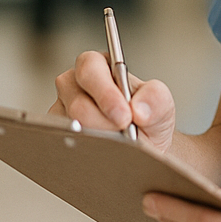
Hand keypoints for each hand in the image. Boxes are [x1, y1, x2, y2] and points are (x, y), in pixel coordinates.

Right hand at [51, 49, 176, 152]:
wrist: (142, 147)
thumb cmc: (147, 118)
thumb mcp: (161, 104)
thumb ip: (155, 99)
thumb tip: (139, 110)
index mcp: (98, 66)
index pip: (90, 69)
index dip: (105, 93)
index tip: (124, 116)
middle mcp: (74, 85)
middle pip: (78, 104)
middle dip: (104, 124)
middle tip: (125, 136)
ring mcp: (62, 110)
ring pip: (71, 128)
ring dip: (99, 141)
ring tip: (119, 146)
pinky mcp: (58, 134)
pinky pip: (65, 145)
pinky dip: (87, 152)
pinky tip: (103, 154)